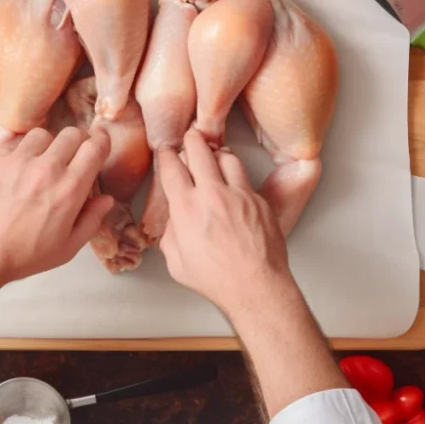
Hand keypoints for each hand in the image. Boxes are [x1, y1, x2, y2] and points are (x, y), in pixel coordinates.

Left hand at [0, 126, 113, 289]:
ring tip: (47, 162)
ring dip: (51, 145)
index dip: (102, 142)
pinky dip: (26, 150)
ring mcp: (20, 161)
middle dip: (80, 142)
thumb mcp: (68, 248)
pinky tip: (24, 167)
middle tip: (75, 158)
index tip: (100, 148)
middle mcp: (47, 168)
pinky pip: (18, 142)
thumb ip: (92, 220)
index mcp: (69, 189)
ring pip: (45, 134)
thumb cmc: (26, 255)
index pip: (95, 147)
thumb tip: (106, 199)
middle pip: (73, 133)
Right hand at [158, 129, 293, 316]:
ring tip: (214, 157)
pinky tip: (234, 186)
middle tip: (190, 137)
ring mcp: (239, 195)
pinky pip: (246, 179)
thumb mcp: (177, 261)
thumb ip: (172, 234)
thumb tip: (175, 220)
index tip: (165, 152)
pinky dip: (237, 179)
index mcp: (186, 208)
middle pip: (199, 150)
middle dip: (191, 139)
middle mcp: (212, 195)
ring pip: (227, 157)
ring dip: (217, 155)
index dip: (165, 155)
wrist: (256, 286)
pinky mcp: (259, 201)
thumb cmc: (217, 279)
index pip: (171, 167)